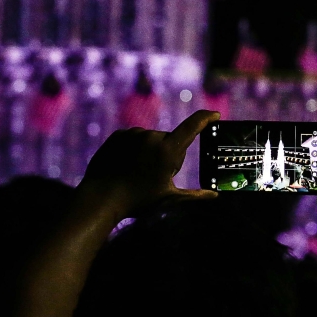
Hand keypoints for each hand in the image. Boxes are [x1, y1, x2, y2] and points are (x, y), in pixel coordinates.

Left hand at [80, 110, 218, 219]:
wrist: (100, 198)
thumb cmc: (138, 201)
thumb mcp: (169, 199)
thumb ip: (195, 195)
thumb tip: (215, 195)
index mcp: (167, 151)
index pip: (192, 127)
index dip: (206, 119)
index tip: (215, 114)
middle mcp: (151, 137)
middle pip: (170, 141)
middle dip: (169, 154)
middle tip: (156, 177)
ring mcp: (133, 134)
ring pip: (151, 140)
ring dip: (150, 152)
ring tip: (138, 173)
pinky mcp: (118, 135)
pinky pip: (134, 139)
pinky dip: (134, 150)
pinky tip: (127, 166)